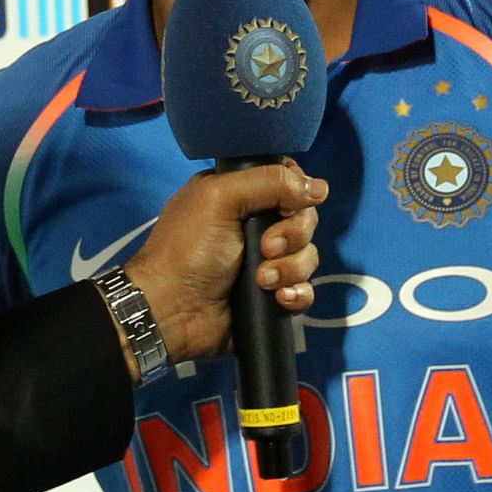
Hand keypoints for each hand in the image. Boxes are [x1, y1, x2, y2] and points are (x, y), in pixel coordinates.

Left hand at [123, 158, 323, 367]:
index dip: (296, 191)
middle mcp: (255, 225)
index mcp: (239, 194)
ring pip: (308, 255)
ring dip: (289, 268)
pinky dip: (296, 293)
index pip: (288, 181)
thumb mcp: (221, 198)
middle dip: (292, 234)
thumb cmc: (187, 249)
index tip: (285, 205)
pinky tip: (277, 298)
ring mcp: (265, 262)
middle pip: (304, 218)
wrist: (172, 310)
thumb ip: (270, 182)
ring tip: (261, 280)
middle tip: (265, 247)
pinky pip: (305, 290)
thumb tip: (319, 187)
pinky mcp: (272, 295)